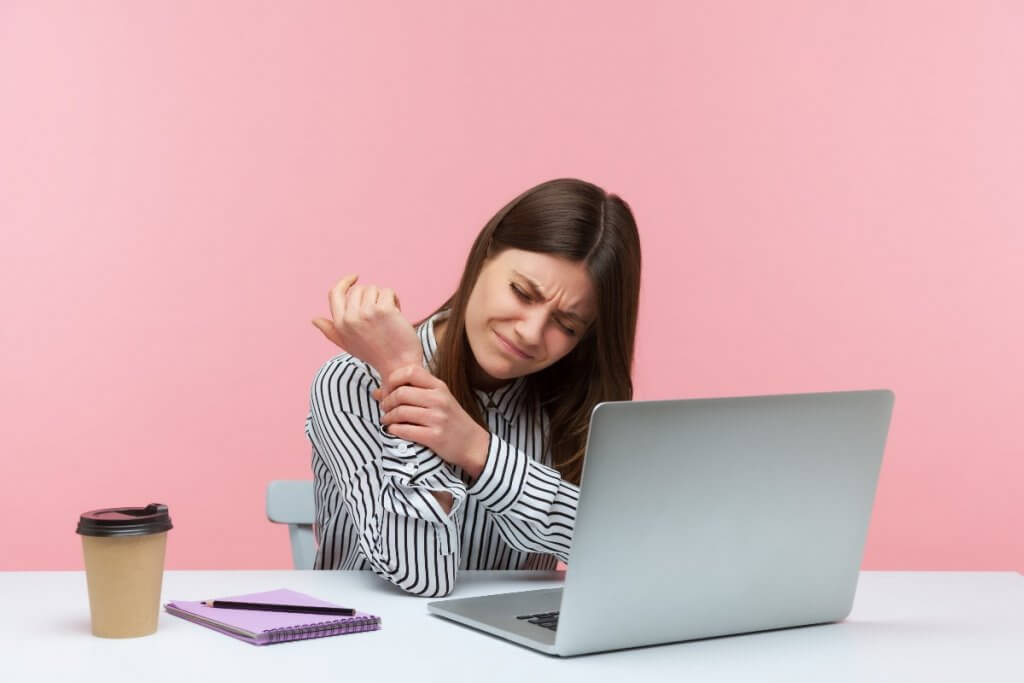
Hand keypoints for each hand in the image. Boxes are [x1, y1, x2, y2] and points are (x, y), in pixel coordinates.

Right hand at [312, 274, 422, 377]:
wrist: (399, 367)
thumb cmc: (375, 355)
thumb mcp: (348, 344)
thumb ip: (332, 330)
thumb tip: (315, 319)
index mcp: (339, 324)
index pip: (334, 293)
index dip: (344, 282)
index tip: (355, 277)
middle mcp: (350, 317)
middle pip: (359, 289)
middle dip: (371, 297)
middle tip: (381, 314)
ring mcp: (366, 313)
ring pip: (374, 289)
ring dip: (384, 299)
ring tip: (389, 316)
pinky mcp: (383, 310)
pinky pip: (388, 292)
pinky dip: (395, 300)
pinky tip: (397, 315)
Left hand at [374, 365, 489, 476]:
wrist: (473, 443)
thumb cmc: (452, 420)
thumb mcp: (439, 400)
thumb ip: (412, 392)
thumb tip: (377, 392)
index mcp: (439, 387)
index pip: (411, 372)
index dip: (394, 378)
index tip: (388, 389)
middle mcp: (439, 400)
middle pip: (401, 393)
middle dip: (387, 402)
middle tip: (384, 408)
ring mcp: (437, 418)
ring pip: (401, 412)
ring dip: (388, 418)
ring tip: (386, 421)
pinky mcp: (434, 437)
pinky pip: (405, 430)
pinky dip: (394, 430)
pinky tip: (393, 430)